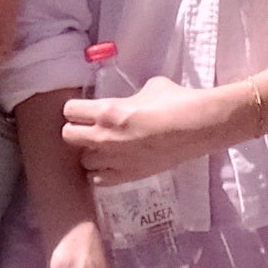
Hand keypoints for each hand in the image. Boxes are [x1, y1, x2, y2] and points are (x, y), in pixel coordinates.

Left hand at [58, 82, 231, 186]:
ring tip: (102, 147)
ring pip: (83, 161)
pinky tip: (111, 163)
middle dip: (76, 130)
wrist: (200, 126)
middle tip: (89, 127)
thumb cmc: (176, 100)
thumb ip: (128, 97)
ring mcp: (116, 160)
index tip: (84, 108)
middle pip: (68, 136)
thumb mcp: (147, 88)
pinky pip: (98, 180)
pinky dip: (101, 172)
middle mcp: (105, 137)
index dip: (76, 108)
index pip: (70, 110)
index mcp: (107, 111)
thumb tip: (127, 101)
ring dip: (89, 152)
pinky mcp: (129, 176)